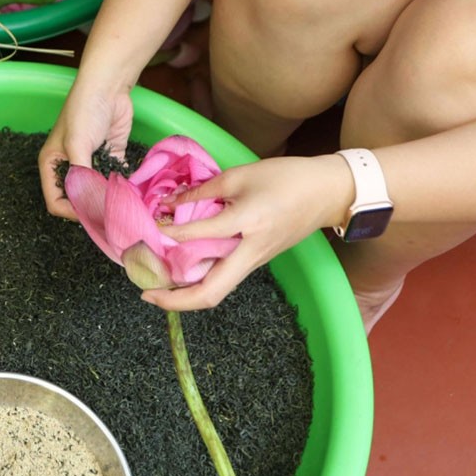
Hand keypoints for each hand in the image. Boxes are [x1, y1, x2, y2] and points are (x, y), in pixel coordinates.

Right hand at [39, 76, 133, 218]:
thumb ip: (82, 177)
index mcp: (52, 164)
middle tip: (109, 216)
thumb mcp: (78, 146)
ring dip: (108, 198)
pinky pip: (114, 179)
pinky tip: (131, 191)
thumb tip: (90, 206)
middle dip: (91, 208)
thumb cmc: (84, 112)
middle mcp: (69, 166)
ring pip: (97, 191)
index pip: (55, 201)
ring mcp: (90, 162)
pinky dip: (121, 186)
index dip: (71, 212)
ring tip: (122, 206)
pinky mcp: (110, 156)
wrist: (108, 86)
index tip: (91, 215)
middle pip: (77, 199)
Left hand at [138, 154, 352, 310]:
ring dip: (185, 296)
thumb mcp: (241, 175)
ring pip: (217, 290)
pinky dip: (200, 282)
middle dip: (175, 300)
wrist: (329, 192)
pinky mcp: (256, 262)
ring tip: (158, 288)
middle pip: (211, 292)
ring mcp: (255, 261)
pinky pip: (225, 279)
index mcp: (248, 223)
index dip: (169, 232)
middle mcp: (250, 251)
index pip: (198, 235)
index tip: (150, 226)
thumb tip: (170, 202)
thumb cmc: (287, 178)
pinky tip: (181, 273)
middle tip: (146, 294)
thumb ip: (203, 190)